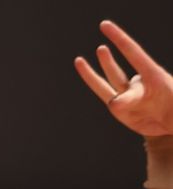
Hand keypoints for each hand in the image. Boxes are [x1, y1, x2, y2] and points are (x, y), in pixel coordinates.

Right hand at [75, 18, 172, 135]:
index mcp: (152, 74)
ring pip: (109, 84)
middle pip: (117, 72)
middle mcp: (137, 85)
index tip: (104, 26)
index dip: (118, 38)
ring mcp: (128, 98)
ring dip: (95, 74)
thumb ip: (134, 99)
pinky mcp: (122, 112)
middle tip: (101, 49)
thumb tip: (112, 102)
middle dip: (107, 61)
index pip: (132, 52)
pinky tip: (106, 91)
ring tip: (79, 61)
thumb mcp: (158, 99)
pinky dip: (103, 93)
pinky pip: (110, 100)